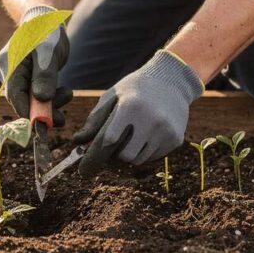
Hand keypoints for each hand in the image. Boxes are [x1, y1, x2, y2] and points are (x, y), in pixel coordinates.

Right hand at [0, 5, 72, 126]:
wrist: (46, 20)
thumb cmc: (47, 31)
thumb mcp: (49, 51)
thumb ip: (45, 74)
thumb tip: (42, 98)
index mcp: (9, 64)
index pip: (14, 95)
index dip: (28, 112)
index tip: (45, 124)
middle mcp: (7, 73)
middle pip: (21, 101)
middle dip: (42, 110)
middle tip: (63, 117)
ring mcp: (15, 77)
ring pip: (30, 100)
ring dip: (50, 104)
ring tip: (69, 93)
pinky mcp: (25, 80)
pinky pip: (35, 95)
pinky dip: (50, 98)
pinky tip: (64, 91)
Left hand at [73, 50, 203, 177]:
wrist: (171, 81)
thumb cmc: (135, 90)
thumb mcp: (113, 96)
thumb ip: (95, 120)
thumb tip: (78, 142)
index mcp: (131, 106)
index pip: (108, 140)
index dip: (93, 158)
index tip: (83, 171)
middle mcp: (150, 120)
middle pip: (124, 156)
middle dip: (114, 156)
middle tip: (111, 148)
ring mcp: (165, 131)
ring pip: (138, 161)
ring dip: (129, 155)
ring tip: (131, 137)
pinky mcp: (175, 139)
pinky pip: (153, 158)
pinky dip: (144, 152)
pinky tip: (147, 135)